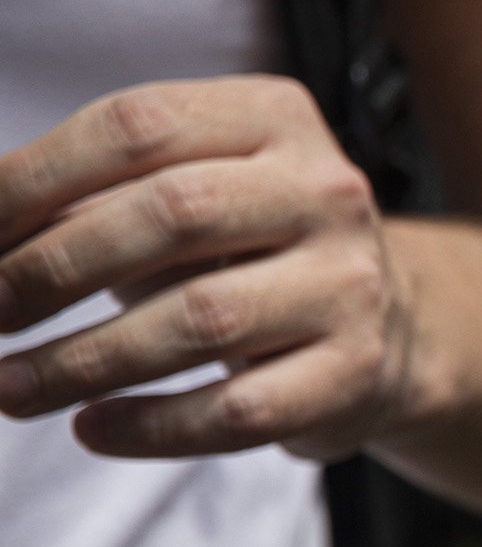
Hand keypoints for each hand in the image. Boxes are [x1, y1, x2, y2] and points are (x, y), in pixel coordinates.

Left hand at [0, 77, 408, 459]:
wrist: (380, 325)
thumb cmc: (242, 251)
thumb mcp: (182, 194)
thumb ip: (86, 201)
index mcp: (274, 118)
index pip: (138, 126)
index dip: (34, 178)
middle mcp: (326, 191)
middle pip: (172, 214)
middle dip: (52, 269)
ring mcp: (349, 283)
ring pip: (201, 321)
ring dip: (80, 362)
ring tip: (8, 388)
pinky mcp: (353, 372)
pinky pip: (238, 409)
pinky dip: (150, 426)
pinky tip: (92, 428)